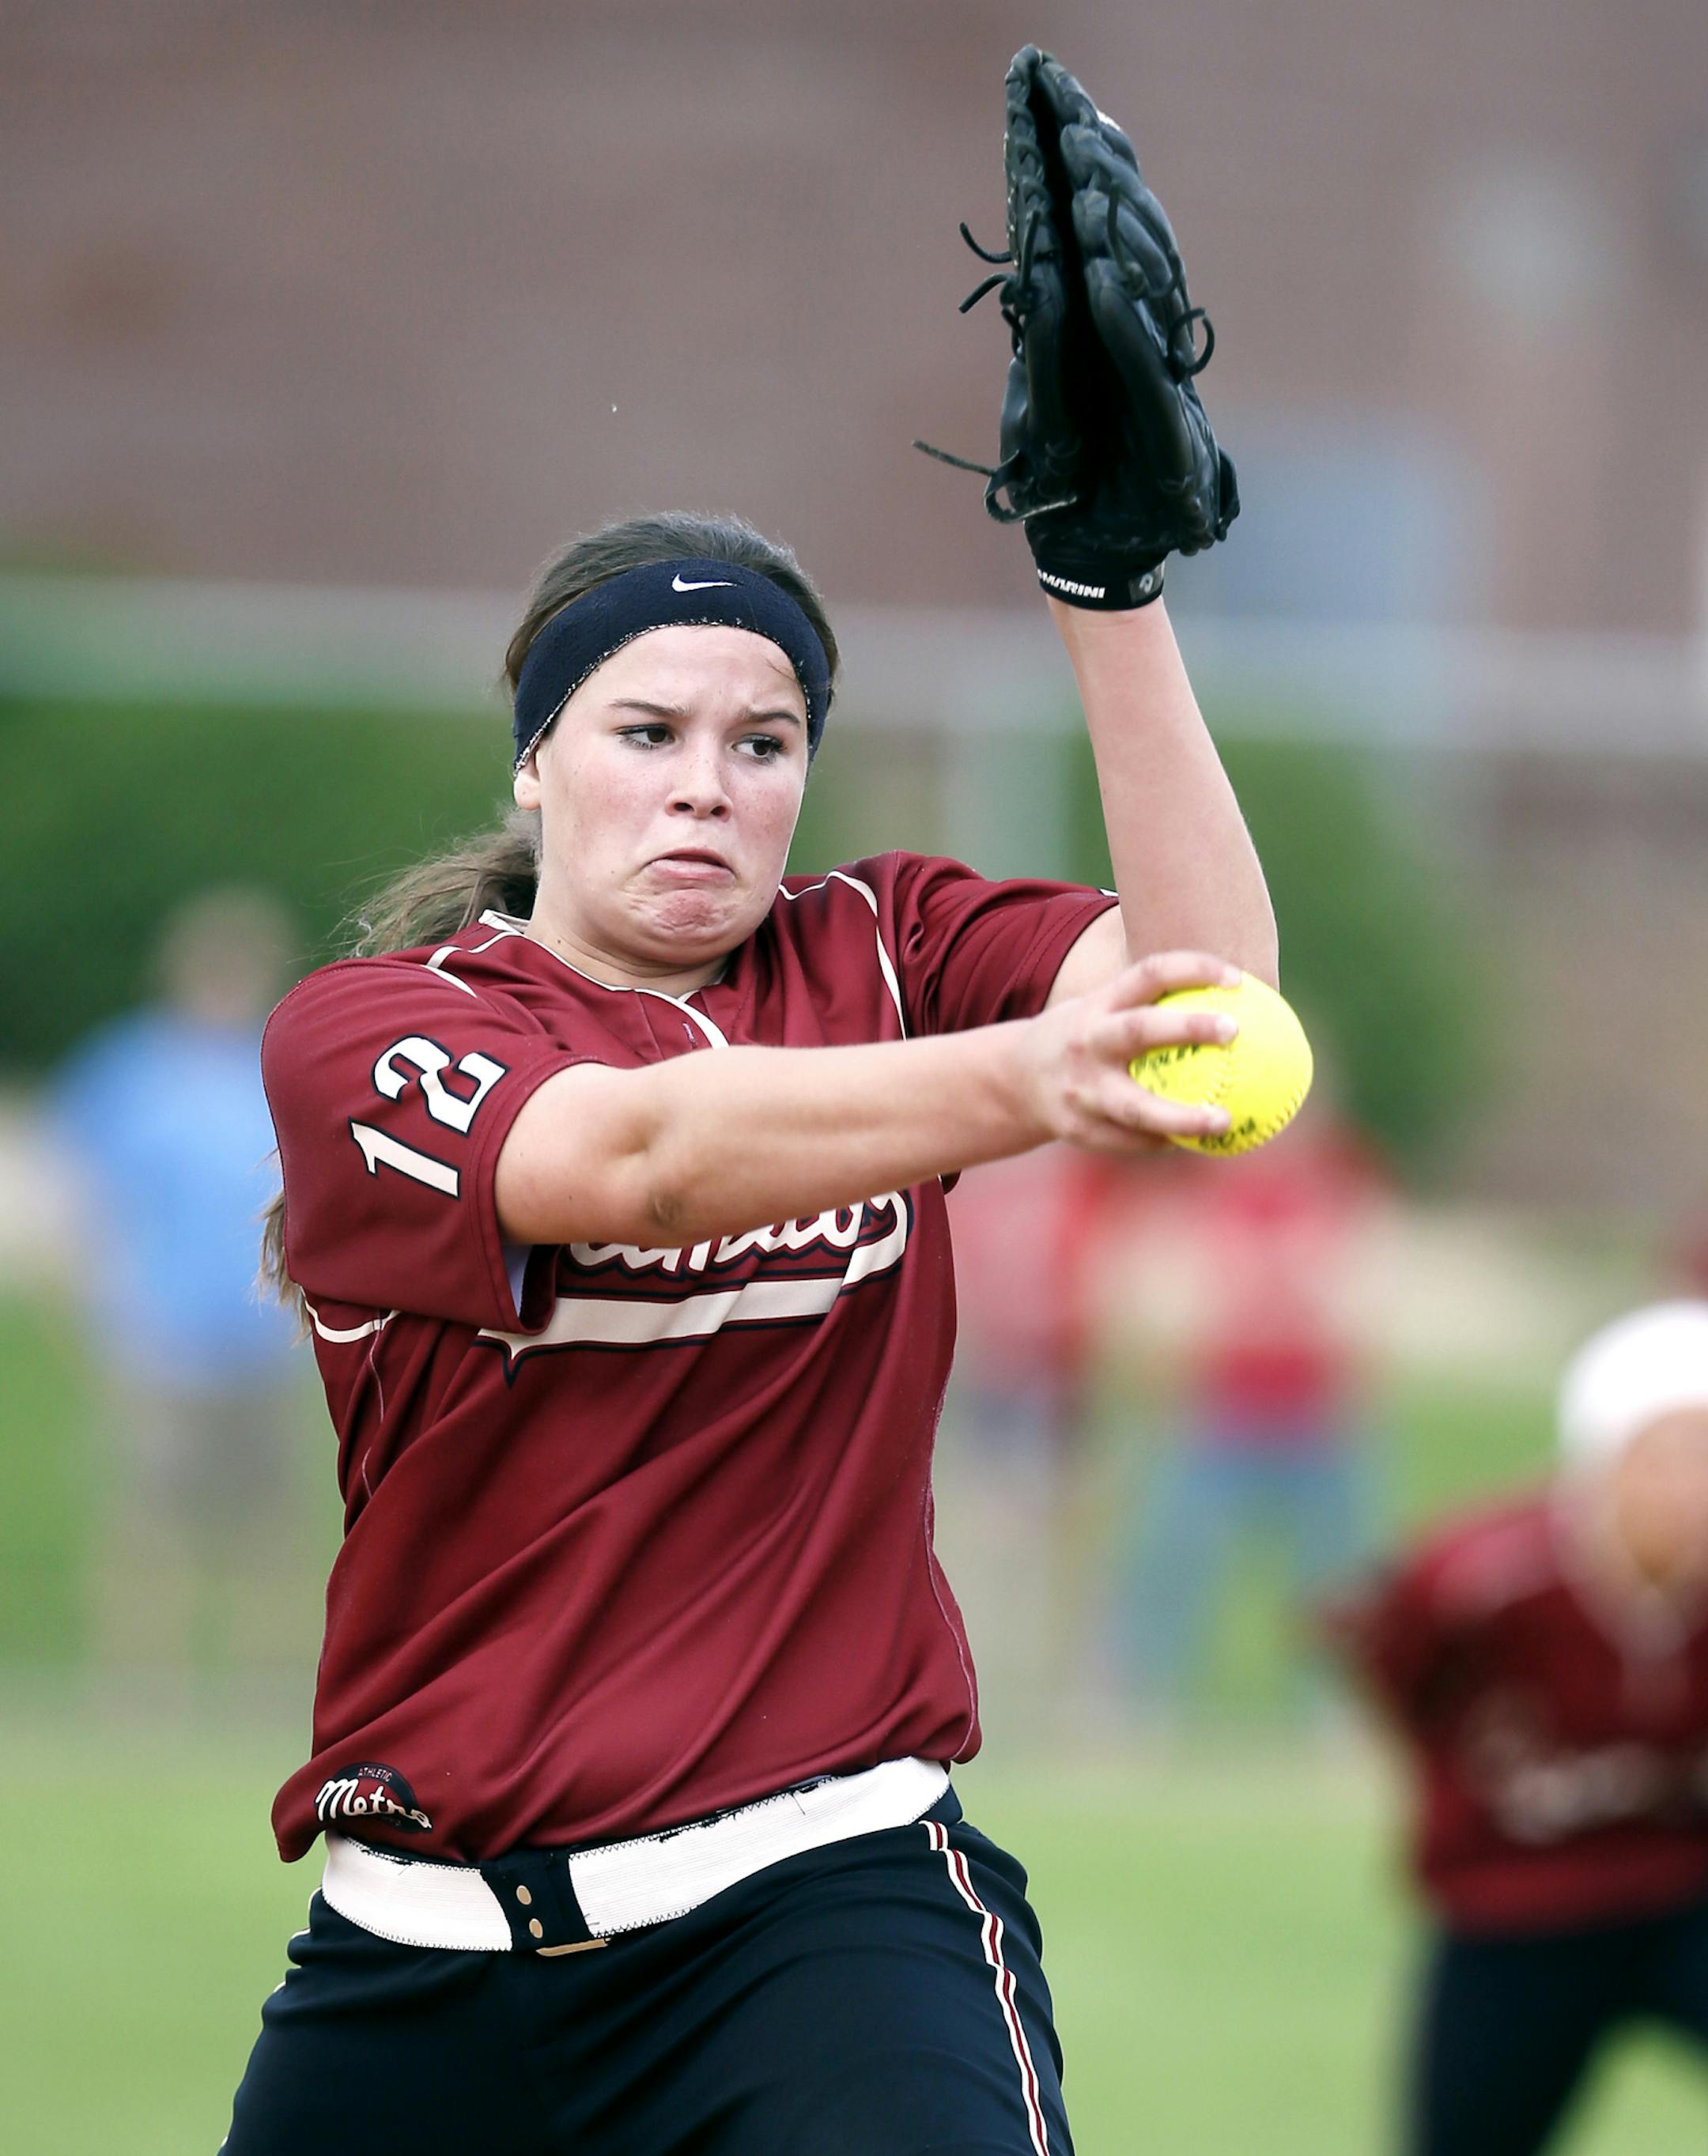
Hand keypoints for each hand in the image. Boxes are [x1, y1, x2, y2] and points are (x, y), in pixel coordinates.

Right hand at [1016, 949, 1241, 1151]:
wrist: (1013, 1081)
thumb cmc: (1084, 1039)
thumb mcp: (1103, 1010)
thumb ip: (1153, 1006)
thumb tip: (1237, 1005)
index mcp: (1097, 1006)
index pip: (1147, 974)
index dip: (1192, 969)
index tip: (1238, 978)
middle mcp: (1087, 1043)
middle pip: (1137, 1030)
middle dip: (1185, 1027)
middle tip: (1234, 1031)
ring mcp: (1081, 1089)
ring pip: (1135, 1107)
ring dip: (1182, 1116)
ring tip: (1224, 1121)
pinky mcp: (1079, 1128)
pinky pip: (1130, 1140)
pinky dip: (1164, 1141)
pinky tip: (1196, 1142)